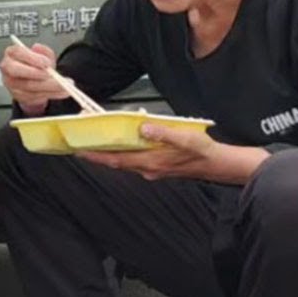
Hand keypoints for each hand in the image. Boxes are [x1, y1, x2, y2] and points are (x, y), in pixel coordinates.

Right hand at [0, 42, 68, 115]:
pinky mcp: (19, 96)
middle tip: (51, 75)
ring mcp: (12, 84)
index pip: (18, 52)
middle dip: (36, 73)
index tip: (46, 63)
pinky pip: (35, 96)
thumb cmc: (35, 65)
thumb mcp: (42, 55)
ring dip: (49, 86)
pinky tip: (61, 92)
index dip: (32, 58)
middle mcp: (8, 69)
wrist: (32, 81)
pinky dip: (51, 94)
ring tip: (65, 85)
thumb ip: (43, 51)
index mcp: (12, 53)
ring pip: (29, 86)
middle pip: (17, 71)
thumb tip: (38, 48)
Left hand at [79, 122, 267, 183]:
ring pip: (124, 160)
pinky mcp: (157, 165)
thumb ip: (163, 133)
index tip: (79, 151)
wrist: (218, 165)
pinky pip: (135, 159)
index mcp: (151, 162)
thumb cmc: (203, 151)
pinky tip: (125, 140)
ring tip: (96, 140)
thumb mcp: (185, 138)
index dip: (96, 156)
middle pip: (115, 161)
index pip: (116, 159)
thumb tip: (143, 127)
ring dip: (109, 152)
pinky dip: (125, 151)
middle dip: (97, 153)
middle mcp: (147, 168)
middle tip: (79, 143)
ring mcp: (152, 168)